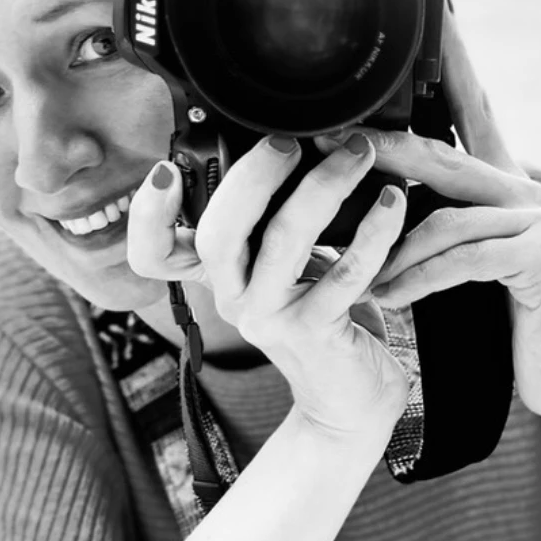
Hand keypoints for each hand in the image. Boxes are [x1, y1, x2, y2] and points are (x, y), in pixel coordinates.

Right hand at [127, 134, 409, 441]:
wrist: (350, 398)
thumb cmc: (320, 317)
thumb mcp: (284, 268)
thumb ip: (271, 222)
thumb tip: (287, 142)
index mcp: (219, 275)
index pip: (154, 254)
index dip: (147, 215)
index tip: (165, 170)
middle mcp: (234, 297)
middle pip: (217, 235)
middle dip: (252, 177)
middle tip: (289, 142)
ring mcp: (270, 318)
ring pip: (283, 242)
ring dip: (323, 187)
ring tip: (357, 154)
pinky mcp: (314, 332)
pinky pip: (345, 272)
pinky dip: (374, 232)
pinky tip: (393, 203)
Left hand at [321, 6, 540, 428]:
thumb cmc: (508, 320)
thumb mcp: (468, 264)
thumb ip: (438, 226)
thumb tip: (376, 200)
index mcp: (505, 186)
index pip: (474, 109)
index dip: (455, 60)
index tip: (432, 14)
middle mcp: (524, 190)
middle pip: (441, 156)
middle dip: (380, 150)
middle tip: (324, 140)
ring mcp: (538, 219)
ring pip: (441, 216)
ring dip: (390, 252)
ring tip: (360, 279)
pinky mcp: (540, 256)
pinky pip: (458, 258)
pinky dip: (416, 280)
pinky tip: (389, 299)